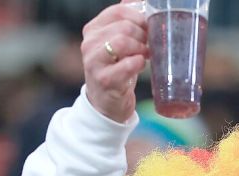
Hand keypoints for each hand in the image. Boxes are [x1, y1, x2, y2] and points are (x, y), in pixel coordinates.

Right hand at [82, 0, 148, 122]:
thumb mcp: (117, 43)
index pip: (118, 11)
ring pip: (123, 42)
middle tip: (148, 45)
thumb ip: (124, 21)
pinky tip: (140, 66)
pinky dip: (139, 63)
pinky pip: (127, 65)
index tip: (148, 28)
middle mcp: (89, 43)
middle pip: (124, 26)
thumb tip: (137, 0)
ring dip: (141, 48)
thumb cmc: (116, 69)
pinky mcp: (104, 80)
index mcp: (93, 29)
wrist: (106, 103)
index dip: (139, 17)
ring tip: (145, 55)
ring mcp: (94, 62)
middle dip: (143, 35)